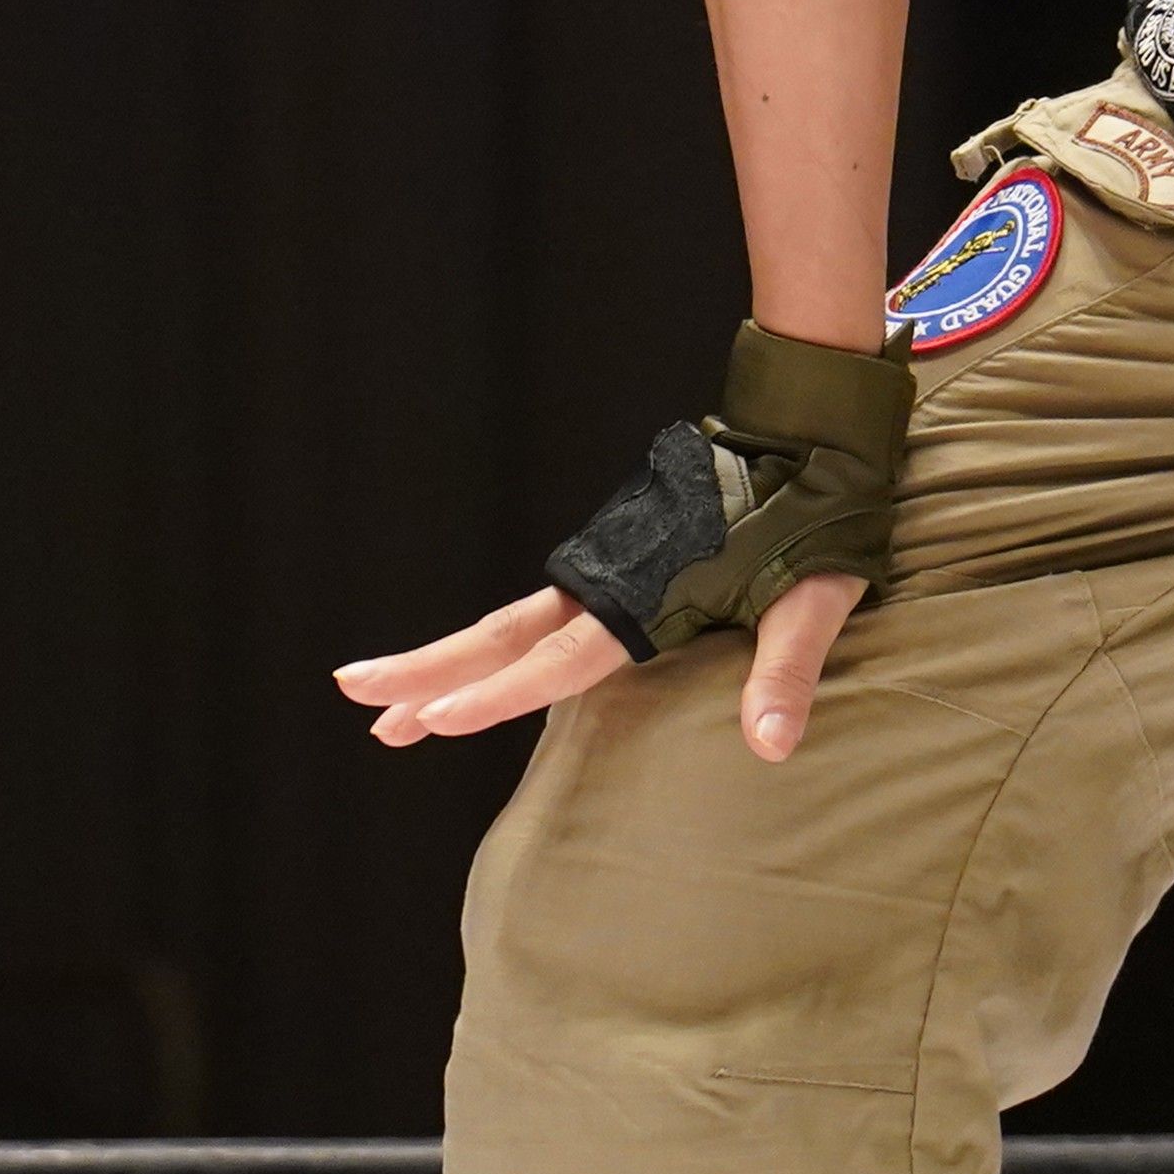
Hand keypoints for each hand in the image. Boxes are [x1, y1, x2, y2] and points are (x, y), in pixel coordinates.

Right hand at [334, 566, 868, 764]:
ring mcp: (609, 564)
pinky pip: (539, 613)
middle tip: (353, 694)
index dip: (497, 694)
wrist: (809, 425)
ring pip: (508, 624)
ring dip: (446, 663)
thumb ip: (788, 669)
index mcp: (648, 595)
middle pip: (502, 636)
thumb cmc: (819, 513)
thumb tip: (774, 748)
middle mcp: (612, 580)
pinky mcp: (621, 555)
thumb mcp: (815, 595)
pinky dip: (494, 647)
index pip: (560, 660)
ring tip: (381, 707)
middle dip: (427, 670)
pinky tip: (470, 672)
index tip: (430, 718)